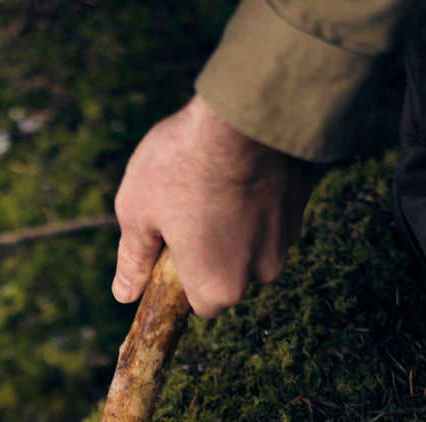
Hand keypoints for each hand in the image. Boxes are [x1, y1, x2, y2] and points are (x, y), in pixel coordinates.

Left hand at [112, 94, 312, 317]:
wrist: (246, 111)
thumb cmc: (182, 166)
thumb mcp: (137, 214)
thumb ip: (133, 261)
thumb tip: (124, 294)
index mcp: (218, 286)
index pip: (201, 306)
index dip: (182, 281)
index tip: (170, 252)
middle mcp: (260, 272)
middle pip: (229, 276)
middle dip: (210, 254)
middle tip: (187, 211)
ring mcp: (286, 238)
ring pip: (253, 245)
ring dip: (234, 227)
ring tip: (211, 186)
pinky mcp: (301, 203)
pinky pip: (272, 214)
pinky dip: (255, 202)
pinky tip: (237, 171)